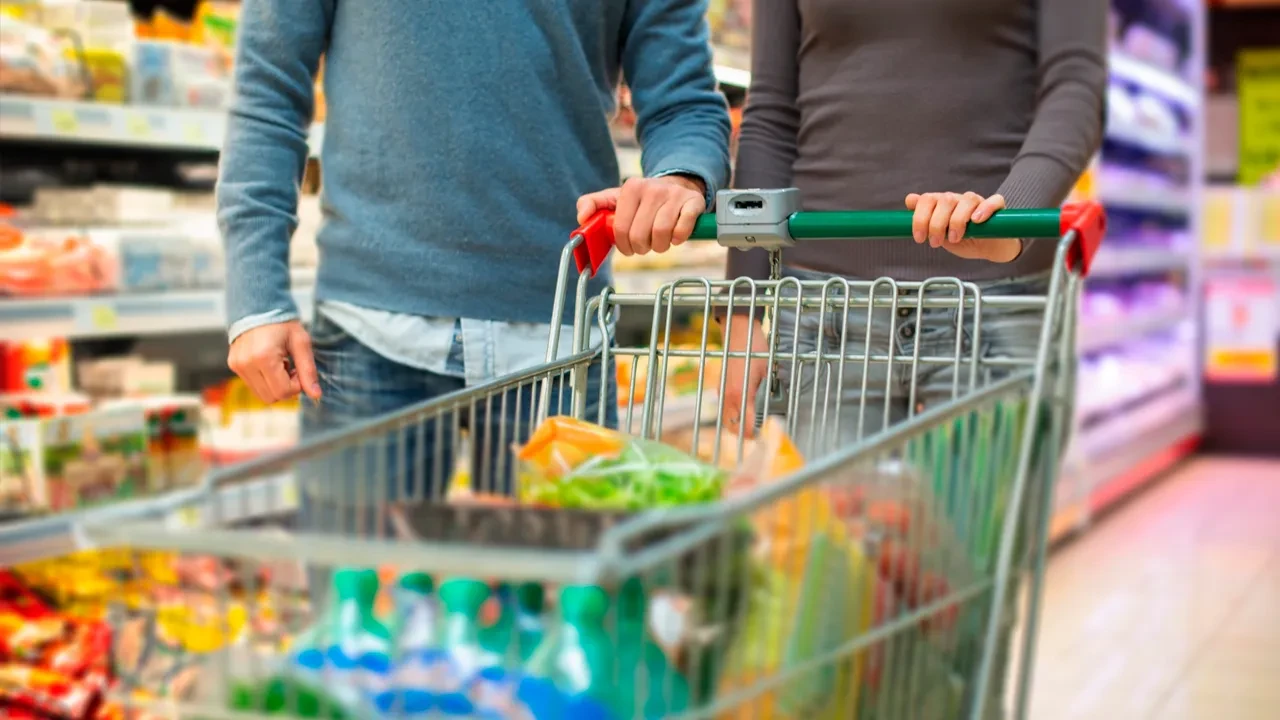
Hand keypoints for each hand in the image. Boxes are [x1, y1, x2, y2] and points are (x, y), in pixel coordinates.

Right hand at [227, 320, 320, 403]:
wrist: (258, 306)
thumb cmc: (282, 322)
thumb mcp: (301, 343)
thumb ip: (308, 370)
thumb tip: (316, 395)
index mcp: (263, 357)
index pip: (283, 392)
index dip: (296, 386)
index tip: (299, 369)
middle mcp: (246, 364)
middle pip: (271, 397)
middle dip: (286, 388)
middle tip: (291, 367)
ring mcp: (237, 366)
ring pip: (261, 395)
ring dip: (275, 385)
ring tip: (280, 364)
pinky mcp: (233, 366)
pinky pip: (253, 386)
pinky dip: (265, 381)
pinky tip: (270, 364)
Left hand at [576, 175, 705, 255]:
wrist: (676, 187)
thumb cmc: (643, 200)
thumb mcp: (616, 199)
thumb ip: (592, 204)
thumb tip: (581, 217)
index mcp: (631, 188)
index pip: (621, 229)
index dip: (624, 245)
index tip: (629, 248)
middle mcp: (652, 188)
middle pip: (640, 235)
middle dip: (642, 248)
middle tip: (645, 246)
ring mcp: (674, 195)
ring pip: (661, 234)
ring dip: (660, 246)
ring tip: (659, 242)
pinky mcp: (693, 202)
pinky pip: (682, 230)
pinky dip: (678, 239)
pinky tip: (675, 236)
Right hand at [720, 314, 770, 435]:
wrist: (738, 332)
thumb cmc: (755, 349)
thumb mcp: (768, 371)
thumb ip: (767, 393)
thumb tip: (772, 410)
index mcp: (741, 394)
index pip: (746, 425)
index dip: (756, 433)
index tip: (766, 433)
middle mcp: (728, 396)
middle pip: (734, 427)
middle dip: (747, 433)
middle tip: (760, 430)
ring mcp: (722, 392)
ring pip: (727, 420)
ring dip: (738, 425)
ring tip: (752, 423)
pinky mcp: (720, 388)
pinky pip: (724, 409)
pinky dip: (733, 415)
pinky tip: (744, 411)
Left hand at [906, 192, 1020, 262]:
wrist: (988, 248)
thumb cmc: (964, 239)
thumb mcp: (940, 234)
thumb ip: (925, 220)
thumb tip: (909, 199)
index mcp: (942, 204)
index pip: (927, 199)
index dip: (920, 218)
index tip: (919, 238)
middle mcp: (958, 199)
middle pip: (945, 200)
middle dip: (936, 224)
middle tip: (935, 242)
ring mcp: (978, 201)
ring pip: (967, 200)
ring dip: (957, 221)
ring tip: (955, 238)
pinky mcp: (996, 207)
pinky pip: (994, 201)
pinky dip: (985, 209)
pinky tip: (976, 220)